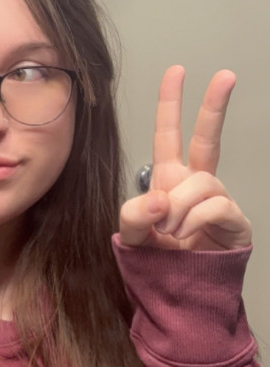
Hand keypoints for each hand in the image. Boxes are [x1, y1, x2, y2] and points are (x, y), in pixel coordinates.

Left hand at [119, 65, 250, 250]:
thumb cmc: (157, 261)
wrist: (178, 294)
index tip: (176, 72)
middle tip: (226, 75)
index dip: (170, 104)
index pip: (169, 136)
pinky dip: (194, 219)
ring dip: (179, 206)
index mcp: (168, 181)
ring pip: (203, 181)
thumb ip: (133, 216)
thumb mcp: (131, 237)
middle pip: (206, 139)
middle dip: (213, 106)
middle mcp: (194, 184)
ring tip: (169, 230)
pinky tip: (186, 234)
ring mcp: (216, 201)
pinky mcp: (235, 221)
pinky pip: (215, 206)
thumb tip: (161, 198)